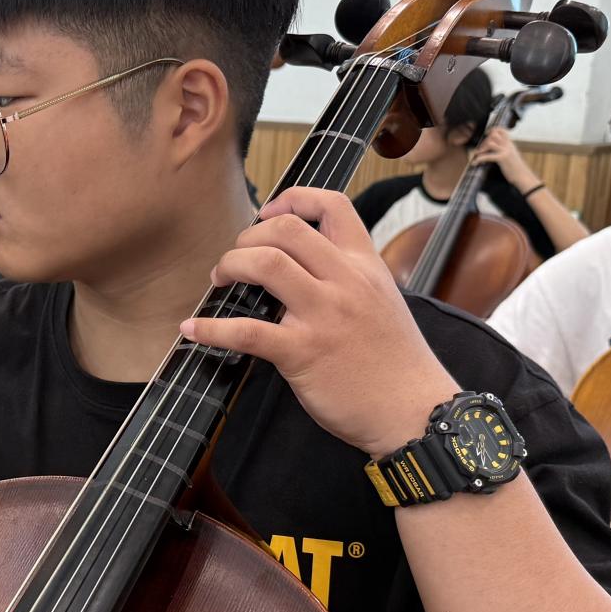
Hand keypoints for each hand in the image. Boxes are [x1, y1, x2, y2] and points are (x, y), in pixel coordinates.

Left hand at [178, 188, 457, 455]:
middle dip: (248, 237)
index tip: (268, 213)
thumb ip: (348, 280)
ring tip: (220, 281)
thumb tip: (304, 269)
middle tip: (236, 259)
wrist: (416, 413)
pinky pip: (246, 331)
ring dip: (230, 266)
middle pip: (286, 229)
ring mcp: (323, 316)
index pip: (332, 205)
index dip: (293, 199)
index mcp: (366, 266)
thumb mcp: (383, 302)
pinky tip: (194, 330)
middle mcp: (345, 282)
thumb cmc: (398, 364)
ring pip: (265, 263)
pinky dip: (211, 329)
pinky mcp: (302, 353)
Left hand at [470, 129, 537, 190]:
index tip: (487, 133)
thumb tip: (495, 148)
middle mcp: (508, 145)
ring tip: (478, 154)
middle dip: (485, 140)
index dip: (493, 130)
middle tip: (481, 149)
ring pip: (490, 143)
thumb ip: (505, 150)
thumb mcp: (511, 155)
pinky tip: (475, 163)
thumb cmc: (516, 168)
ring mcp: (505, 151)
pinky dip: (479, 159)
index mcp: (510, 144)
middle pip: (494, 134)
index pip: (502, 131)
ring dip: (482, 148)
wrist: (523, 176)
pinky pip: (488, 156)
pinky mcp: (502, 158)